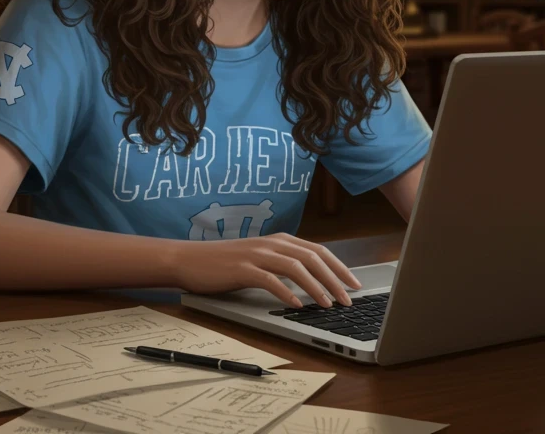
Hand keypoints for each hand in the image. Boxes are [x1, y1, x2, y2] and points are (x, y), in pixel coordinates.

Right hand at [169, 233, 362, 307]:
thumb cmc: (225, 263)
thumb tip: (313, 279)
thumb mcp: (259, 258)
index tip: (354, 284)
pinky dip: (286, 292)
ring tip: (328, 305)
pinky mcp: (242, 269)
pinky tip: (296, 305)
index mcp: (279, 240)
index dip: (339, 266)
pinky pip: (270, 280)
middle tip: (348, 299)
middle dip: (334, 278)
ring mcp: (256, 255)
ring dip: (316, 287)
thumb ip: (283, 263)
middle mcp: (271, 244)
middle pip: (312, 258)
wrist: (190, 259)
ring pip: (295, 267)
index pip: (318, 251)